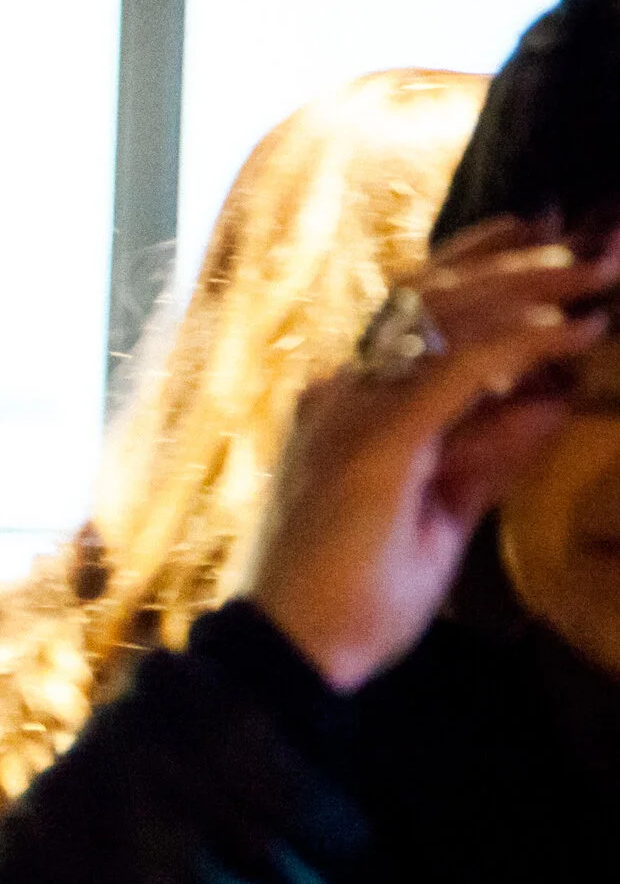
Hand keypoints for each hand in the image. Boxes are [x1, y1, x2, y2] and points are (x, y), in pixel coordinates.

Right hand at [243, 229, 619, 691]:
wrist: (294, 650)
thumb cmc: (353, 598)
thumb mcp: (439, 521)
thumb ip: (486, 459)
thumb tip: (550, 403)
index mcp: (345, 404)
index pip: (413, 311)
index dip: (483, 264)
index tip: (545, 234)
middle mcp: (341, 393)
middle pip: (432, 294)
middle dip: (521, 260)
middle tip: (601, 245)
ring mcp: (352, 412)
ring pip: (446, 315)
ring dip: (533, 288)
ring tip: (600, 272)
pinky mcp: (377, 443)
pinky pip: (459, 371)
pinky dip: (521, 345)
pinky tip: (571, 333)